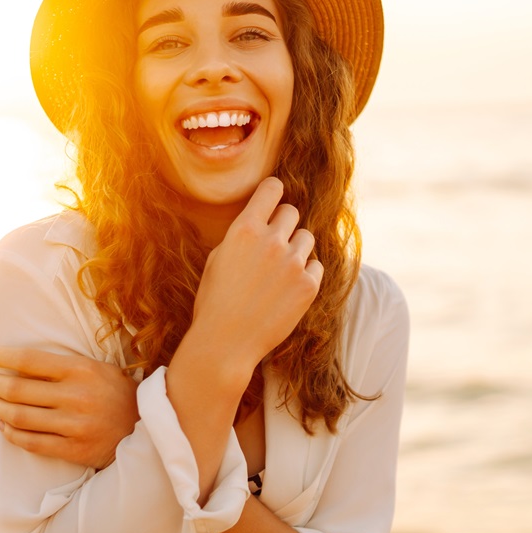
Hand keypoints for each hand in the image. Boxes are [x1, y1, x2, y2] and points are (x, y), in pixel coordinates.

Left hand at [0, 347, 139, 469]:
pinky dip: (11, 433)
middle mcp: (77, 397)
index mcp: (82, 370)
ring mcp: (75, 426)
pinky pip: (32, 443)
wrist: (146, 430)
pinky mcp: (74, 450)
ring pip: (20, 417)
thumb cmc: (116, 394)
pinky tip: (4, 426)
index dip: (2, 357)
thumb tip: (18, 362)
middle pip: (18, 390)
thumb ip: (63, 365)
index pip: (29, 360)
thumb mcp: (97, 369)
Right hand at [190, 177, 322, 374]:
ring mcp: (293, 263)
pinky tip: (288, 289)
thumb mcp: (218, 258)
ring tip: (279, 272)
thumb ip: (243, 235)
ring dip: (297, 249)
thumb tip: (264, 218)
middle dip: (283, 225)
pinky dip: (306, 274)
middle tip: (273, 246)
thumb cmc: (214, 301)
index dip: (273, 193)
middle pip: (292, 212)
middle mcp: (271, 241)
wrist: (225, 343)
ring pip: (307, 239)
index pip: (272, 189)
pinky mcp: (308, 286)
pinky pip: (317, 266)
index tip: (273, 202)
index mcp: (244, 229)